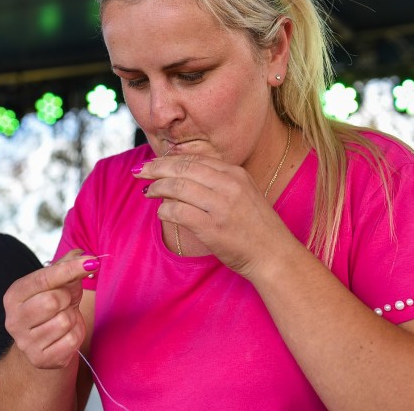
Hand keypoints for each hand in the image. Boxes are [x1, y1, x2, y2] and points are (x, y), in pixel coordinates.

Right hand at [2, 249, 94, 368]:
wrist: (44, 343)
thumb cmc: (52, 306)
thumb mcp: (58, 283)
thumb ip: (68, 265)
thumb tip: (85, 256)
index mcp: (14, 295)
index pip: (43, 278)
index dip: (69, 269)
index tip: (90, 261)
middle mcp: (13, 320)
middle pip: (53, 301)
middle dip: (67, 298)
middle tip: (65, 301)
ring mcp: (25, 343)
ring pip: (64, 321)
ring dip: (72, 317)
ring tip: (64, 318)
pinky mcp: (41, 359)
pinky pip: (71, 341)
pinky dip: (76, 334)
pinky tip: (66, 334)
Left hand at [136, 154, 291, 276]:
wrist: (273, 254)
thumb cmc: (255, 226)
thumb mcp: (243, 192)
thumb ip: (217, 181)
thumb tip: (181, 174)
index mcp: (235, 173)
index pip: (194, 159)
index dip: (168, 159)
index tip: (152, 164)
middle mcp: (229, 185)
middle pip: (182, 168)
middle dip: (156, 169)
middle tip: (140, 172)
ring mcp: (221, 206)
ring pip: (177, 187)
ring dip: (157, 188)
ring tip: (148, 192)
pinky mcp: (213, 228)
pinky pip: (178, 212)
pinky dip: (165, 210)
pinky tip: (162, 212)